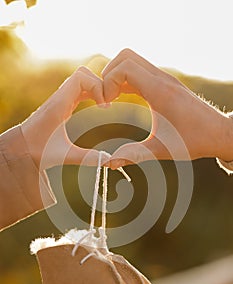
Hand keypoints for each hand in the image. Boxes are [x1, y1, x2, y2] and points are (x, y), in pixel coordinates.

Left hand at [21, 67, 109, 169]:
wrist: (21, 148)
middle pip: (83, 74)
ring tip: (105, 104)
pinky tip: (98, 105)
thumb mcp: (63, 155)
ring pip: (81, 79)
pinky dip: (91, 92)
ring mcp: (61, 98)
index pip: (81, 78)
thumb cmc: (38, 151)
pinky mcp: (62, 103)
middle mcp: (60, 97)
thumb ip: (86, 157)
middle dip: (99, 84)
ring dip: (96, 87)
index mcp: (59, 104)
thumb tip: (108, 161)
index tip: (104, 107)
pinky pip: (79, 88)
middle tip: (108, 104)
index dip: (97, 87)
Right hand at [102, 49, 231, 168]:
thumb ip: (134, 155)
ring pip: (133, 61)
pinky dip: (127, 80)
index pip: (125, 68)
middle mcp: (162, 79)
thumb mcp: (162, 150)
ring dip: (117, 75)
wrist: (219, 133)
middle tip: (106, 98)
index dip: (108, 82)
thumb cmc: (194, 141)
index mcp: (160, 91)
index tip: (106, 104)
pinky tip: (123, 98)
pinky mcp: (166, 84)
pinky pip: (141, 71)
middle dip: (109, 74)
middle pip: (126, 57)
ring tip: (112, 99)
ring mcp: (165, 79)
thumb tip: (109, 163)